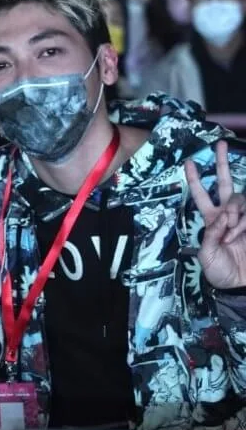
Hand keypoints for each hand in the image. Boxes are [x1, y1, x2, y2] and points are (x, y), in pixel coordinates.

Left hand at [185, 141, 245, 289]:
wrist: (239, 285)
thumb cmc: (219, 272)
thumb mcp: (206, 254)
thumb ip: (212, 234)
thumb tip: (222, 216)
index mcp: (210, 220)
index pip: (201, 194)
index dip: (195, 179)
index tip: (188, 162)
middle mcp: (226, 214)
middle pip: (226, 183)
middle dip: (221, 164)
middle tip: (221, 145)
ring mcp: (243, 218)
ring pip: (239, 200)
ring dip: (234, 214)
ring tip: (232, 233)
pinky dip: (243, 223)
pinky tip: (239, 234)